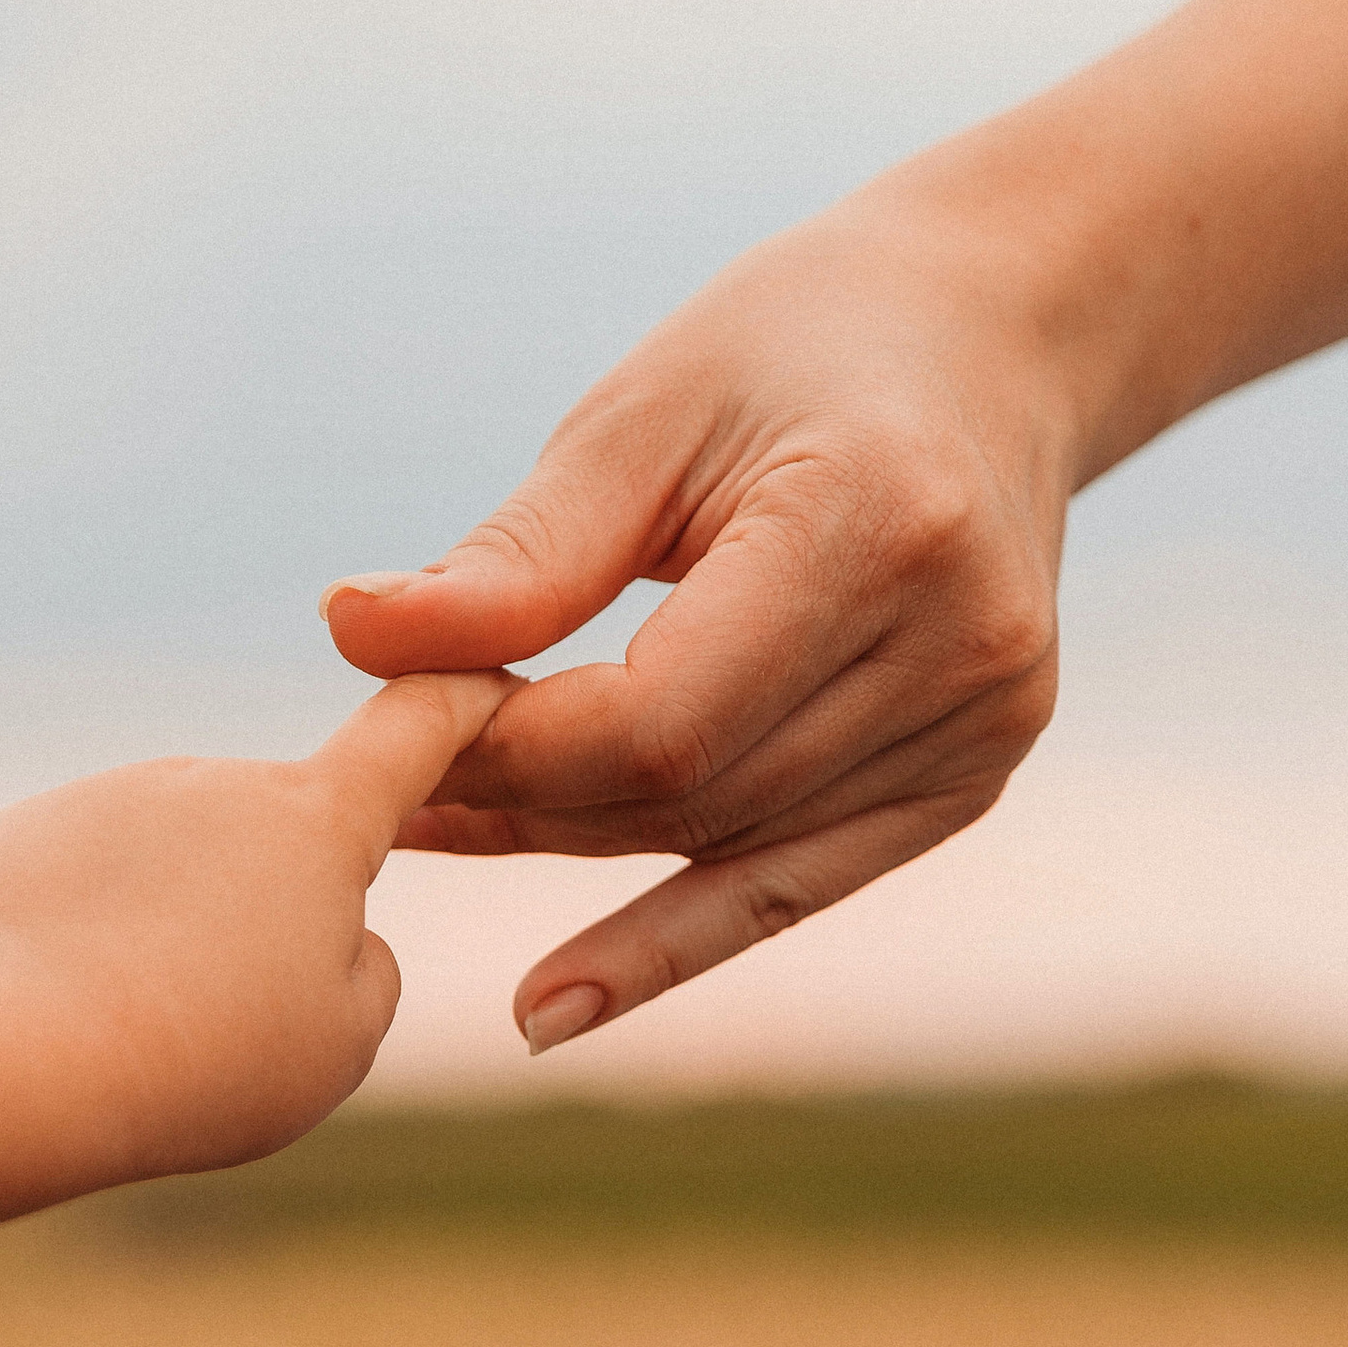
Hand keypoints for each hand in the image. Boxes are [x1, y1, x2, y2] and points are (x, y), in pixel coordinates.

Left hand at [0, 668, 512, 1187]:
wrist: (23, 1057)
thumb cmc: (211, 1057)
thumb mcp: (344, 1037)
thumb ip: (367, 966)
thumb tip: (329, 931)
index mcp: (316, 821)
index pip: (413, 727)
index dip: (459, 699)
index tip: (482, 675)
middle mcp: (215, 779)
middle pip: (273, 834)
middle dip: (270, 903)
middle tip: (239, 1016)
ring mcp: (114, 796)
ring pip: (172, 864)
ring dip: (172, 925)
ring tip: (145, 1022)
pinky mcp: (26, 833)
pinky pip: (84, 882)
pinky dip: (87, 934)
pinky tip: (67, 1002)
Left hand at [319, 177, 1074, 1048]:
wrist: (992, 341)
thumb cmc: (793, 347)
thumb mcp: (648, 412)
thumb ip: (520, 554)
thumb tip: (355, 640)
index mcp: (884, 525)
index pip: (661, 715)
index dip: (513, 747)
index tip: (393, 718)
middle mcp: (961, 644)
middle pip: (693, 790)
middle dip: (524, 796)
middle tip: (384, 779)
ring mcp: (987, 724)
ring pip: (729, 844)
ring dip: (571, 851)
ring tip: (435, 825)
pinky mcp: (976, 776)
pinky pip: (797, 884)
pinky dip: (673, 937)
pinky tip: (555, 1005)